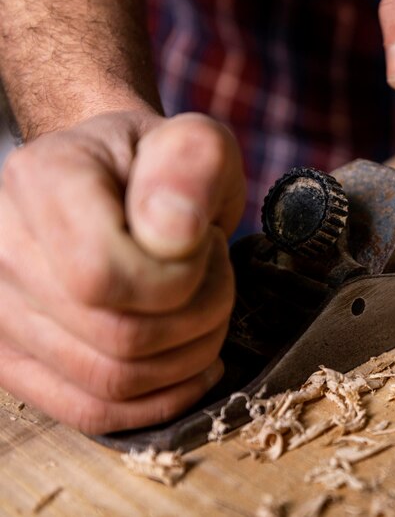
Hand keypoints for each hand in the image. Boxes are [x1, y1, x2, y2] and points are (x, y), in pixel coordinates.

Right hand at [0, 109, 245, 433]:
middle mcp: (2, 246)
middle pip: (118, 338)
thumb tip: (172, 238)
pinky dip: (159, 399)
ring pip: (111, 383)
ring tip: (202, 304)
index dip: (180, 278)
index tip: (207, 244)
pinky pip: (92, 409)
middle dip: (200, 316)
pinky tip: (195, 364)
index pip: (103, 274)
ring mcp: (1, 309)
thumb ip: (191, 163)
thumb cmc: (162, 166)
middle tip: (216, 275)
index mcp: (43, 181)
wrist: (119, 183)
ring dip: (188, 354)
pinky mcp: (19, 355)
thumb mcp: (196, 143)